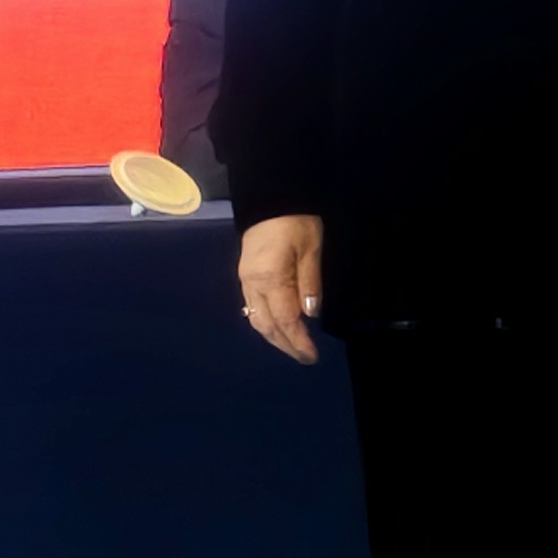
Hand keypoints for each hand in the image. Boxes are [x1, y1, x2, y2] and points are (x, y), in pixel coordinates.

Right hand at [239, 212, 324, 363]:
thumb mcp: (311, 249)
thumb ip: (310, 282)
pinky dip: (267, 323)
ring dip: (275, 337)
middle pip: (267, 325)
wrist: (270, 199)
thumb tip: (311, 315)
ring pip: (257, 319)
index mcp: (269, 278)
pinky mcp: (245, 276)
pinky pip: (253, 308)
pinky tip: (278, 327)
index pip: (285, 319)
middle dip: (286, 344)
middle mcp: (252, 284)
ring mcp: (245, 281)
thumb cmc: (296, 222)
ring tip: (293, 347)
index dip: (298, 340)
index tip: (312, 355)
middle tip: (305, 357)